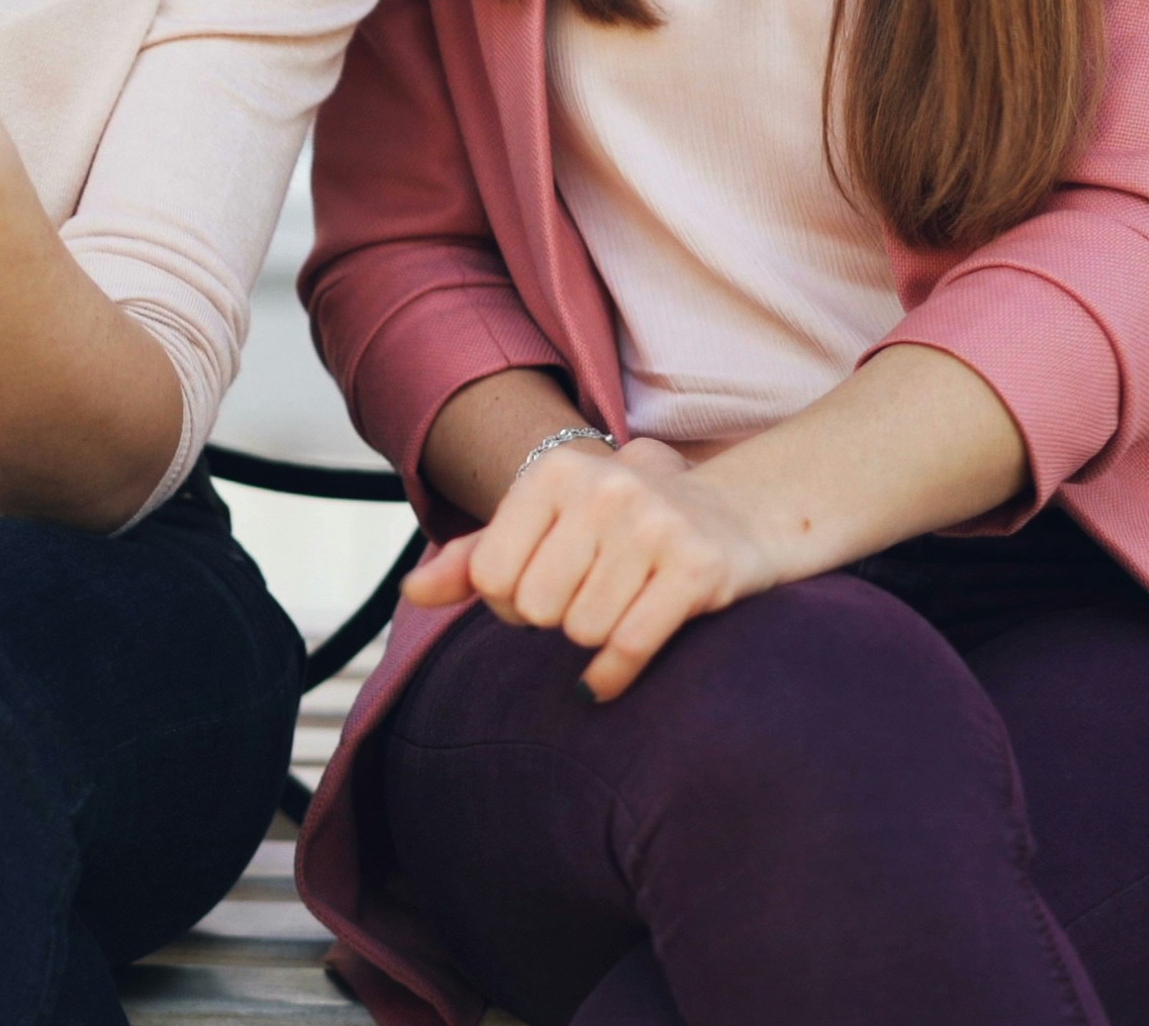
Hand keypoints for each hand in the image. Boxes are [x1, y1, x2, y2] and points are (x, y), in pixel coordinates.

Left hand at [403, 440, 782, 700]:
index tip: (539, 588)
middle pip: (536, 607)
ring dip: (592, 637)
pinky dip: (613, 675)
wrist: (736, 515)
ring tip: (617, 607)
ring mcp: (656, 527)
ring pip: (583, 630)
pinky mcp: (698, 568)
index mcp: (557, 473)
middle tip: (582, 600)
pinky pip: (630, 646)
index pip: (491, 575)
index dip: (507, 600)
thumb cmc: (621, 526)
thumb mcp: (545, 525)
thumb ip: (476, 557)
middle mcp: (605, 490)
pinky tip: (608, 677)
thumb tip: (412, 590)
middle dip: (552, 619)